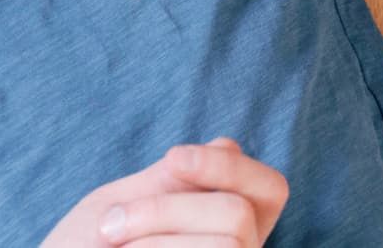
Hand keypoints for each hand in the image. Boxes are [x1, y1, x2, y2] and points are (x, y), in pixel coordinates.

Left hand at [39, 139, 288, 246]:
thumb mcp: (125, 204)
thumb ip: (172, 182)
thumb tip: (228, 144)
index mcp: (227, 227)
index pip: (270, 189)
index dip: (230, 167)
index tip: (173, 158)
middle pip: (238, 213)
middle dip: (165, 209)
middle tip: (113, 224)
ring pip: (228, 240)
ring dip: (154, 232)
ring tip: (114, 245)